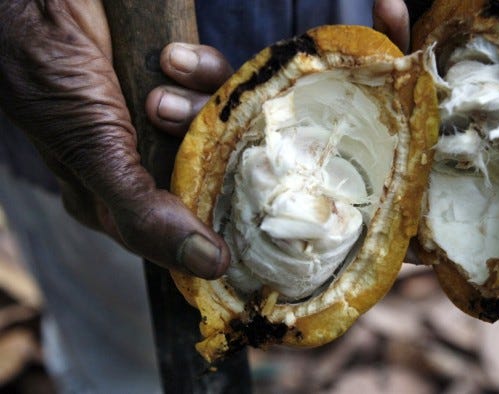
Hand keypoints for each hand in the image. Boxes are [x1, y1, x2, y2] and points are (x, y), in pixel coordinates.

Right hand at [0, 1, 228, 278]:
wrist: (43, 1)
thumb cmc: (51, 79)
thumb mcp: (97, 157)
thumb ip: (147, 216)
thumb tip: (209, 266)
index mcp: (117, 197)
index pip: (183, 231)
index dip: (215, 225)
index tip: (244, 222)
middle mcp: (147, 162)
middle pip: (211, 176)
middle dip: (202, 145)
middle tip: (166, 115)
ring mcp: (167, 121)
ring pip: (219, 128)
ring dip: (196, 100)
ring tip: (163, 72)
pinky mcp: (182, 82)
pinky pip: (219, 85)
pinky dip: (202, 67)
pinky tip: (172, 55)